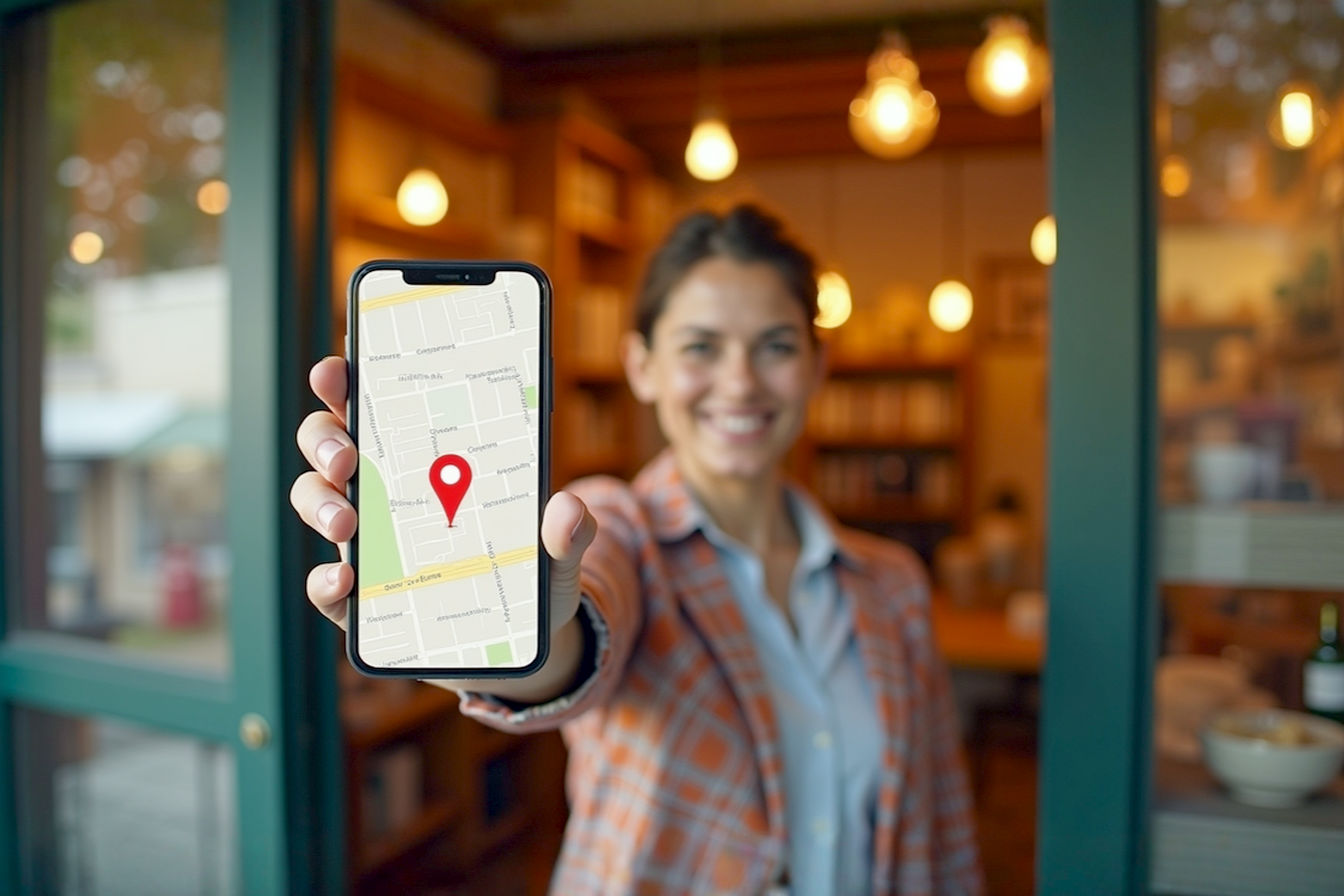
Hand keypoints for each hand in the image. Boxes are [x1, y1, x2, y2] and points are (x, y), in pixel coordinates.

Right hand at [290, 356, 595, 697]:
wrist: (519, 642)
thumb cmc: (530, 575)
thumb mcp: (558, 550)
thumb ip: (567, 531)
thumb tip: (568, 509)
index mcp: (427, 459)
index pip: (375, 406)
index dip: (346, 382)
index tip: (340, 368)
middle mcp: (385, 491)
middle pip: (329, 444)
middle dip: (325, 440)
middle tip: (348, 457)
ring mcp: (366, 544)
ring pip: (316, 503)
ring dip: (321, 504)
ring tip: (348, 523)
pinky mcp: (360, 602)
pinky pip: (326, 587)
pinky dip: (325, 583)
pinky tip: (344, 582)